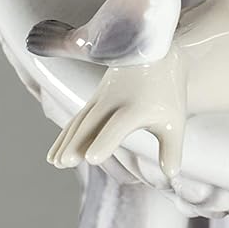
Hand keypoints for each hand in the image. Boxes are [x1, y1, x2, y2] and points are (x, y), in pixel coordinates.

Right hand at [46, 48, 187, 177]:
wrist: (156, 52)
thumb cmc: (168, 91)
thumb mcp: (174, 120)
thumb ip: (172, 149)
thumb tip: (171, 175)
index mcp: (135, 107)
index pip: (117, 127)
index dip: (105, 142)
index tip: (92, 158)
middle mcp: (114, 101)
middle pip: (91, 124)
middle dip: (77, 143)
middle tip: (64, 162)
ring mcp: (101, 97)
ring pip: (79, 121)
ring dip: (66, 142)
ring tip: (56, 163)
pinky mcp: (95, 97)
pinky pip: (76, 118)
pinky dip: (65, 135)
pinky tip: (54, 154)